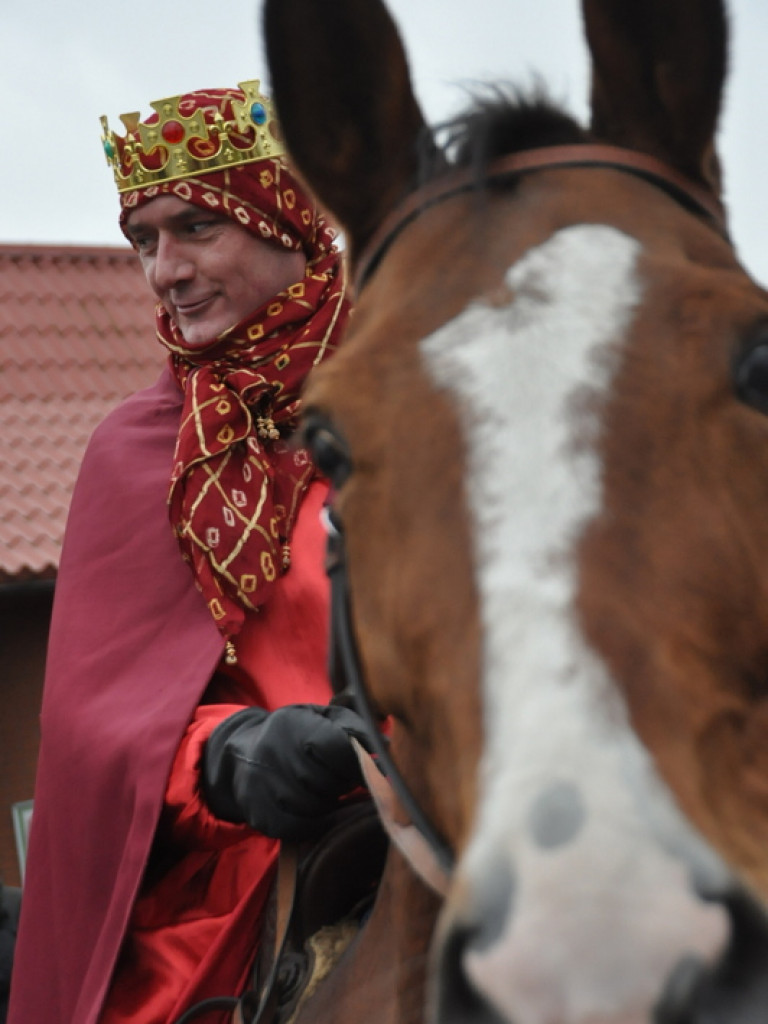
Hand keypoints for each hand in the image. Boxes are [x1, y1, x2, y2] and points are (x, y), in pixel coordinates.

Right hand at [202, 703, 369, 839]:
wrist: (242, 755)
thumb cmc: (295, 734)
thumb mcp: (323, 718)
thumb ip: (355, 728)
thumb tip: (386, 749)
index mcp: (293, 724)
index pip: (336, 747)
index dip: (357, 762)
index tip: (365, 767)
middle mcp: (272, 752)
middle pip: (326, 780)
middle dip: (343, 783)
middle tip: (345, 780)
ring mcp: (262, 785)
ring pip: (315, 807)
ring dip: (330, 803)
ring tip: (328, 791)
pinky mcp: (258, 813)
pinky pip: (298, 828)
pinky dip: (315, 822)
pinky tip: (317, 809)